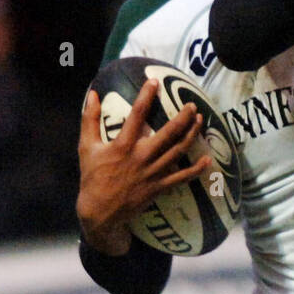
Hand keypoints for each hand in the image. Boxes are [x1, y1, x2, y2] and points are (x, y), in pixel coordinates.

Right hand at [76, 81, 210, 254]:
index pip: (137, 114)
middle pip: (168, 133)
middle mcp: (141, 157)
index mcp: (123, 145)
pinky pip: (182, 178)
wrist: (100, 212)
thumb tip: (92, 94)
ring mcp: (153, 173)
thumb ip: (89, 119)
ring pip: (177, 151)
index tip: (154, 81)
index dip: (147, 96)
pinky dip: (196, 170)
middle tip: (192, 104)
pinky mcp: (159, 187)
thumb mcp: (86, 147)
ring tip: (200, 120)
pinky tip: (208, 159)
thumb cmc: (92, 178)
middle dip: (183, 117)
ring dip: (191, 135)